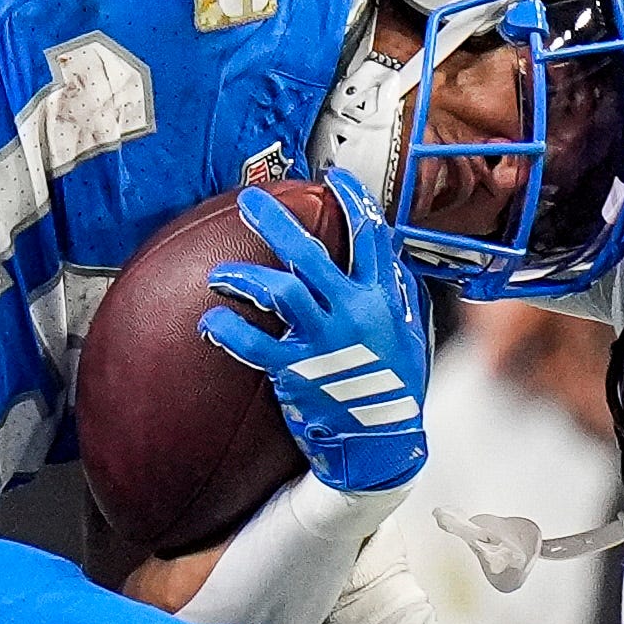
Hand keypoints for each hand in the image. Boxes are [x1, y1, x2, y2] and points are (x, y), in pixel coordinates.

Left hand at [202, 170, 432, 493]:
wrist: (383, 445)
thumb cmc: (397, 390)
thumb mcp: (413, 336)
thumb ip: (399, 297)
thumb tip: (389, 264)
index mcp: (383, 301)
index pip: (370, 238)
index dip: (352, 201)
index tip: (332, 179)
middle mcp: (353, 314)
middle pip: (309, 254)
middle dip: (276, 221)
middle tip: (249, 202)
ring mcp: (324, 342)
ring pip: (279, 291)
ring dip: (243, 276)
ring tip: (220, 273)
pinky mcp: (297, 372)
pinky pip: (254, 345)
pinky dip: (228, 330)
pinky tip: (210, 320)